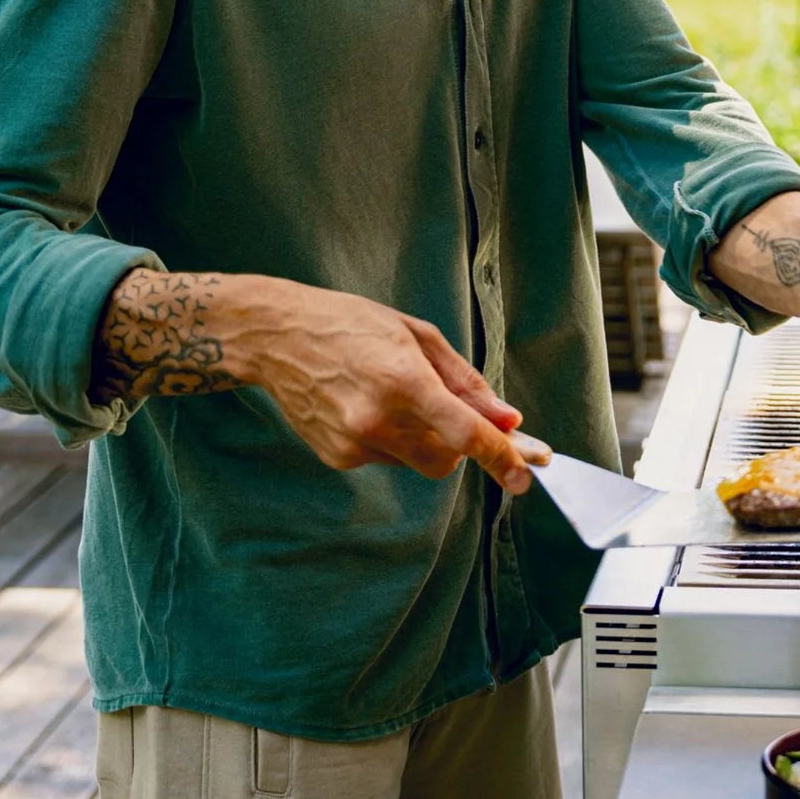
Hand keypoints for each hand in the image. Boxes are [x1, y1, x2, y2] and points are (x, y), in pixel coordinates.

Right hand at [231, 277, 535, 495]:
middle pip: (445, 460)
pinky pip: (385, 457)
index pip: (464, 433)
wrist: (275, 337)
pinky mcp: (337, 457)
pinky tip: (365, 404)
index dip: (500, 456)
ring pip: (416, 461)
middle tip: (463, 418)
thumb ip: (465, 381)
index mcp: (402, 379)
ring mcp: (353, 443)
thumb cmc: (349, 324)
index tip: (524, 474)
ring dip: (423, 439)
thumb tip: (504, 418)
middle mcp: (377, 419)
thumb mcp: (416, 335)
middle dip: (461, 446)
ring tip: (392, 393)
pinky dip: (391, 439)